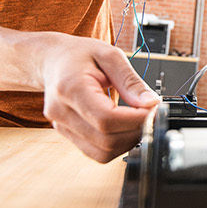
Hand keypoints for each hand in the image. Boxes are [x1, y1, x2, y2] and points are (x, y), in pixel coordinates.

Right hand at [38, 34, 157, 162]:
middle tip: (150, 115)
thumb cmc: (79, 55)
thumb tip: (151, 103)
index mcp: (69, 88)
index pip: (105, 119)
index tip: (153, 110)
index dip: (134, 120)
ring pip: (102, 152)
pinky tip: (123, 127)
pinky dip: (115, 144)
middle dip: (135, 131)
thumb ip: (130, 81)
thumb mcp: (109, 55)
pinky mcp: (66, 134)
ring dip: (127, 142)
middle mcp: (61, 111)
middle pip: (105, 140)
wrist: (53, 60)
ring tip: (136, 120)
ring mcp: (61, 126)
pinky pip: (96, 152)